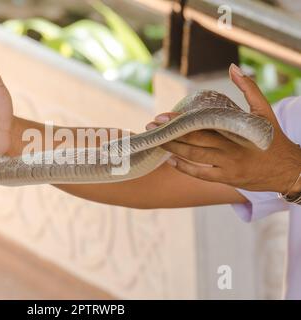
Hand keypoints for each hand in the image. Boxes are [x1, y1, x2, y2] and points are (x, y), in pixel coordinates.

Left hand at [146, 64, 300, 194]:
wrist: (288, 169)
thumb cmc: (274, 138)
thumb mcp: (265, 111)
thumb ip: (249, 89)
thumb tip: (233, 68)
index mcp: (238, 130)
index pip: (204, 123)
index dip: (181, 121)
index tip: (163, 116)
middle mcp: (231, 148)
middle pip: (194, 140)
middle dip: (171, 134)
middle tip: (151, 127)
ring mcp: (228, 165)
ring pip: (195, 157)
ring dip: (174, 149)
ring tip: (156, 142)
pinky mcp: (227, 178)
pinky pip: (201, 174)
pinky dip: (185, 168)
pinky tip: (171, 161)